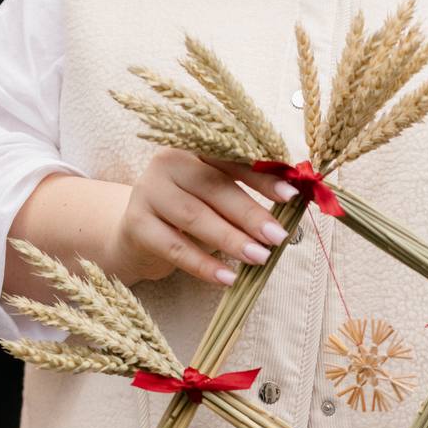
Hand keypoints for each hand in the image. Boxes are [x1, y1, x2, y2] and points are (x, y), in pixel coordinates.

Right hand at [107, 150, 298, 287]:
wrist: (135, 236)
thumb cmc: (186, 216)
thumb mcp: (213, 200)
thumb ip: (244, 196)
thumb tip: (292, 207)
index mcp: (193, 149)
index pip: (231, 159)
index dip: (262, 177)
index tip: (292, 196)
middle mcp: (167, 163)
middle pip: (214, 187)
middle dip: (250, 214)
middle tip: (278, 237)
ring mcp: (148, 192)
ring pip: (195, 217)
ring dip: (231, 239)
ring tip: (260, 258)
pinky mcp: (137, 224)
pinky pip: (176, 248)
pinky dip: (204, 265)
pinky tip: (228, 278)